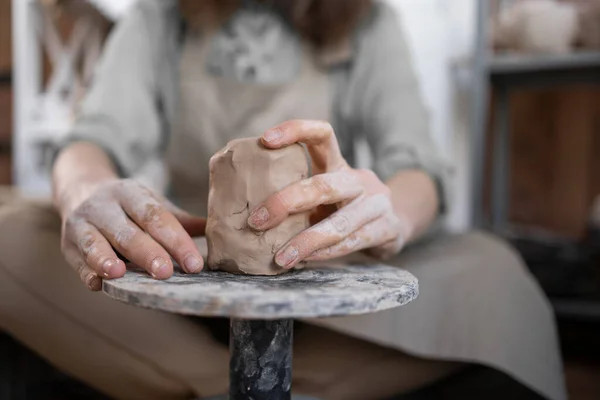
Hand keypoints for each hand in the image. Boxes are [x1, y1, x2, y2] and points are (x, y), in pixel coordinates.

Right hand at [60, 179, 205, 290]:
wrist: (80, 189)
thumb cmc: (128, 205)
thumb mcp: (152, 204)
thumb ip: (180, 221)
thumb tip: (217, 231)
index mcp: (132, 194)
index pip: (157, 217)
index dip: (176, 240)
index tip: (194, 263)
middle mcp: (105, 207)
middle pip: (128, 231)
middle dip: (147, 252)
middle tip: (165, 271)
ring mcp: (83, 224)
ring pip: (94, 242)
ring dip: (105, 258)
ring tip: (119, 273)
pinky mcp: (67, 244)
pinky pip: (76, 259)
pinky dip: (86, 271)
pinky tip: (97, 284)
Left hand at [247, 120, 410, 268]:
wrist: (396, 223)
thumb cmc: (345, 208)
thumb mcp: (326, 193)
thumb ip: (296, 193)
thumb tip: (239, 202)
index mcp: (339, 165)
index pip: (322, 134)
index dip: (296, 131)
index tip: (265, 140)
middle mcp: (359, 180)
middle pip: (325, 185)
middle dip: (287, 202)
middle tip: (256, 221)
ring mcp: (376, 204)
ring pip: (340, 222)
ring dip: (306, 241)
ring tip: (280, 257)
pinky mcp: (387, 229)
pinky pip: (352, 243)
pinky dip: (326, 253)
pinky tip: (305, 260)